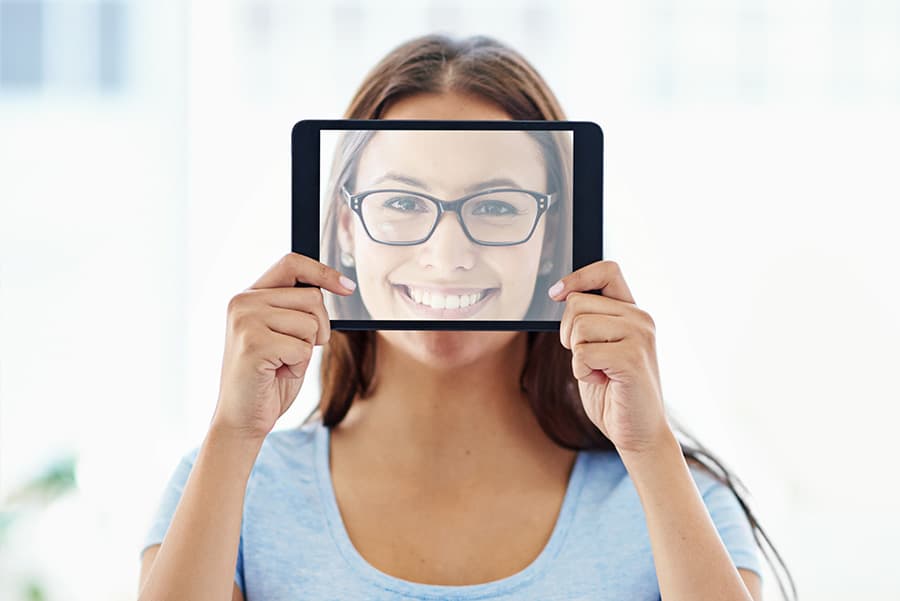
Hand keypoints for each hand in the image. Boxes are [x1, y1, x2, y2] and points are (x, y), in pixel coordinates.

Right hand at [211, 252, 355, 439]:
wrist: (241, 419)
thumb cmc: (268, 377)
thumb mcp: (284, 334)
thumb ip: (296, 308)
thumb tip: (338, 283)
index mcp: (249, 295)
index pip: (292, 263)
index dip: (323, 272)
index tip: (347, 286)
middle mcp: (243, 302)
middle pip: (312, 297)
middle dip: (318, 328)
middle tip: (293, 352)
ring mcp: (245, 321)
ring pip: (311, 323)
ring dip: (306, 350)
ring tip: (281, 363)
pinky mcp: (254, 344)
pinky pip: (303, 348)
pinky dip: (298, 367)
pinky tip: (276, 374)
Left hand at [549, 260, 670, 454]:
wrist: (638, 432)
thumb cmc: (613, 392)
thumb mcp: (597, 348)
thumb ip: (588, 320)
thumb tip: (561, 293)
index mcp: (633, 312)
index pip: (607, 270)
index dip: (577, 277)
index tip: (556, 293)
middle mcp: (641, 318)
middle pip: (578, 303)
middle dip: (568, 334)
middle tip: (590, 359)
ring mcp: (640, 336)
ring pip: (578, 326)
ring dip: (577, 355)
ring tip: (599, 371)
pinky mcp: (632, 358)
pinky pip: (583, 353)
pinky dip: (583, 372)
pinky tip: (604, 382)